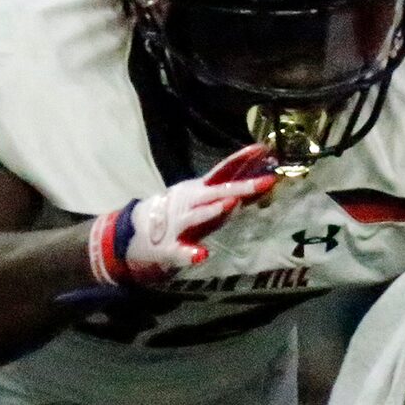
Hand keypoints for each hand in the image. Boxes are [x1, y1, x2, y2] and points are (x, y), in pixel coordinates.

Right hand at [87, 144, 277, 287]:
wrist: (137, 231)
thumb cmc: (183, 212)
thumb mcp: (207, 197)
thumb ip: (233, 189)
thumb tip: (266, 177)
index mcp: (201, 190)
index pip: (224, 172)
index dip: (243, 160)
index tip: (265, 148)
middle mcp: (191, 202)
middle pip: (218, 192)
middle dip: (242, 186)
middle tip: (267, 181)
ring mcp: (180, 223)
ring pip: (198, 216)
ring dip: (213, 210)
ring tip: (231, 205)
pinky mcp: (170, 247)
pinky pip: (181, 251)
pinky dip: (190, 253)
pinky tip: (202, 255)